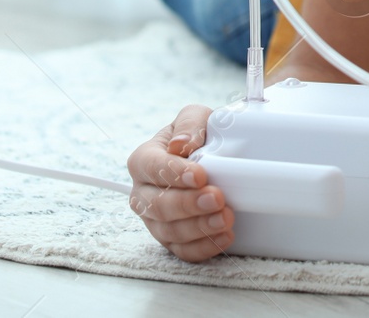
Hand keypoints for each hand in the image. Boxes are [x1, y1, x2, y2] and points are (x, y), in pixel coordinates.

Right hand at [126, 104, 234, 261]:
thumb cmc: (198, 136)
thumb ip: (190, 124)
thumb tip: (181, 143)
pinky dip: (203, 247)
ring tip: (226, 218)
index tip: (200, 175)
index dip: (174, 173)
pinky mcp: (172, 239)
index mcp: (143, 160)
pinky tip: (224, 236)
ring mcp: (155, 219)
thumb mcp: (196, 118)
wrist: (212, 156)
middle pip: (156, 205)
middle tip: (217, 198)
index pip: (151, 167)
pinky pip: (182, 250)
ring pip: (168, 231)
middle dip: (188, 204)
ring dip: (198, 227)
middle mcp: (143, 193)